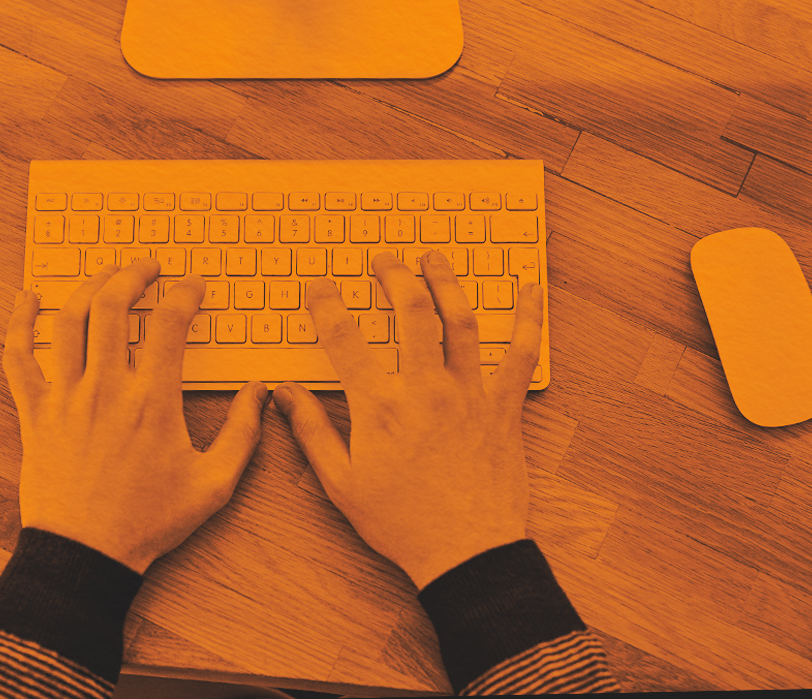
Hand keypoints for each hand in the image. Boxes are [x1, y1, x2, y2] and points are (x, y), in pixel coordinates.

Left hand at [2, 259, 267, 573]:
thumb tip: (262, 393)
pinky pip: (19, 357)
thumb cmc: (148, 522)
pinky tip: (28, 298)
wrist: (86, 555)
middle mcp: (106, 388)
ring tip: (105, 274)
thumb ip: (243, 434)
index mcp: (152, 400)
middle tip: (147, 266)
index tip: (194, 285)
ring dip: (87, 287)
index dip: (185, 294)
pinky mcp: (36, 413)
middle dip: (132, 275)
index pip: (169, 325)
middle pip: (112, 307)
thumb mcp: (213, 484)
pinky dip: (20, 322)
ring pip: (69, 321)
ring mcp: (66, 398)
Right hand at [272, 250, 543, 588]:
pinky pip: (520, 353)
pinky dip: (528, 318)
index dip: (327, 304)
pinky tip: (529, 291)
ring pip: (461, 320)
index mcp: (379, 406)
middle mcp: (425, 390)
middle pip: (411, 312)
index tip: (319, 287)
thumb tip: (283, 394)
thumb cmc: (402, 523)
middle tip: (384, 260)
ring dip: (447, 281)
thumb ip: (310, 431)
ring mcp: (468, 394)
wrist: (465, 553)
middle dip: (394, 275)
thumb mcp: (341, 483)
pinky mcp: (502, 407)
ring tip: (433, 258)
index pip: (344, 338)